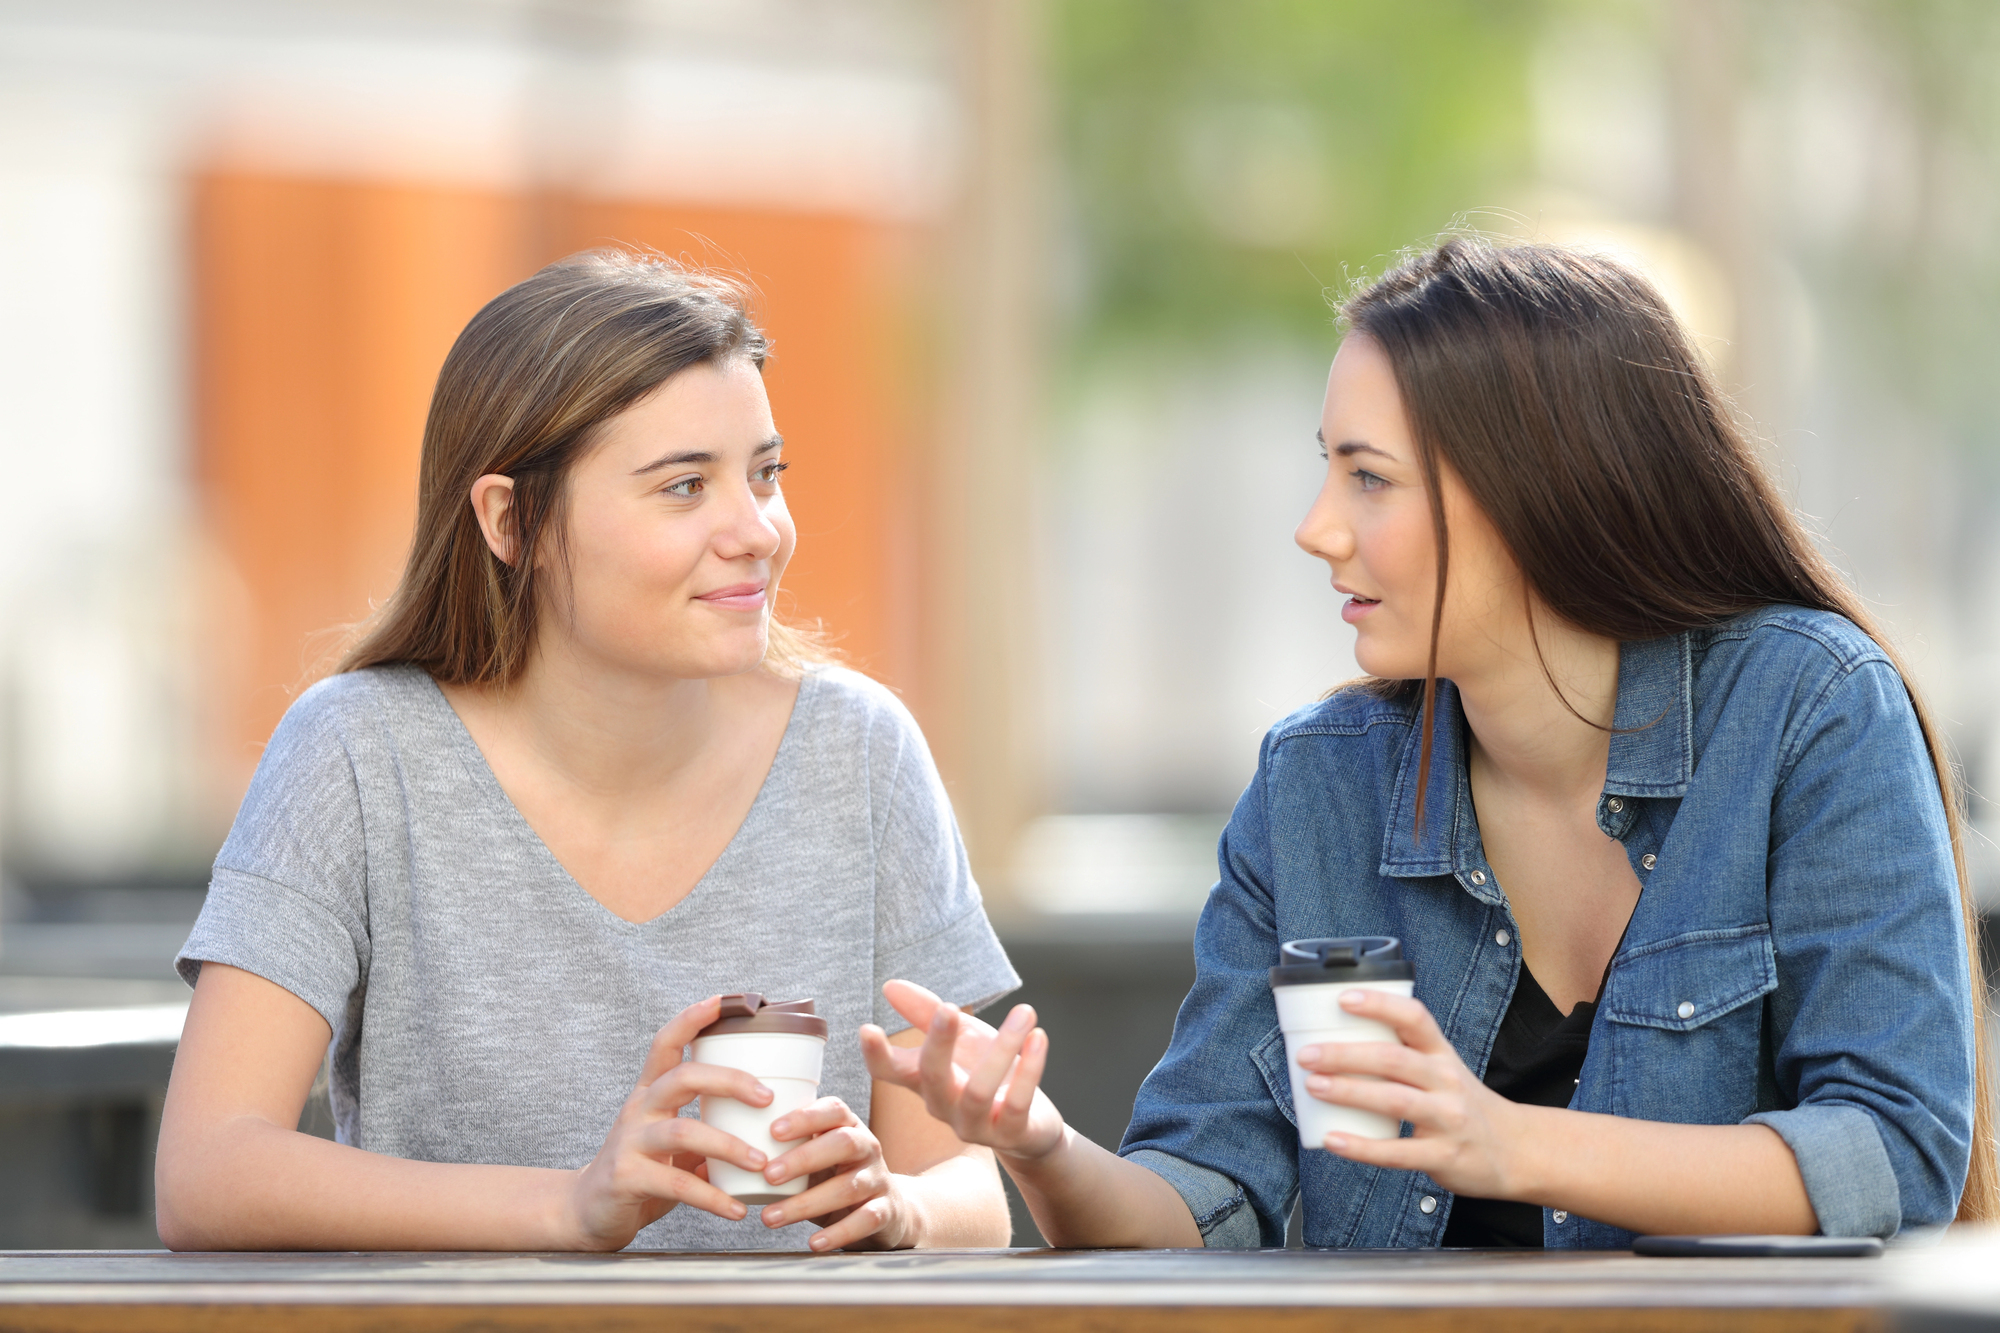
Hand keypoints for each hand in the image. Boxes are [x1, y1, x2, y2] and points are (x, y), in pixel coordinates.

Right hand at [562, 995, 773, 1249]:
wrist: (588, 1212)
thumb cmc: (643, 1168)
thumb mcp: (674, 1139)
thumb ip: (709, 1123)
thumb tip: (771, 1116)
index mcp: (651, 1092)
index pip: (667, 1042)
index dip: (693, 1018)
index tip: (726, 1000)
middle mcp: (639, 1109)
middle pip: (682, 1077)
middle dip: (729, 1081)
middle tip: (767, 1097)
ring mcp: (630, 1143)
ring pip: (681, 1131)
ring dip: (727, 1146)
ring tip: (760, 1162)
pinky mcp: (627, 1179)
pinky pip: (676, 1184)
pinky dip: (711, 1197)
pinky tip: (736, 1209)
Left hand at [756, 1097, 910, 1249]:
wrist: (888, 1209)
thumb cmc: (835, 1177)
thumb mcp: (814, 1159)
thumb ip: (778, 1155)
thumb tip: (711, 1163)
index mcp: (849, 1126)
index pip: (833, 1110)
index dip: (805, 1117)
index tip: (772, 1130)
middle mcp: (868, 1147)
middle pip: (843, 1143)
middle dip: (804, 1158)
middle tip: (768, 1175)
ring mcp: (878, 1178)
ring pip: (848, 1187)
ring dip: (806, 1203)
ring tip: (770, 1218)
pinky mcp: (886, 1210)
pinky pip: (865, 1220)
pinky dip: (839, 1232)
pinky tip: (813, 1243)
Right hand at [860, 979, 1064, 1163]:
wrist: (1032, 1125)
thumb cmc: (989, 1073)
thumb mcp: (963, 1037)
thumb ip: (928, 1014)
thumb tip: (889, 986)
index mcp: (926, 1081)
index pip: (889, 1072)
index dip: (875, 1055)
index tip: (867, 1028)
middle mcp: (944, 1106)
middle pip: (931, 1078)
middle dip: (938, 1043)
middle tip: (948, 1007)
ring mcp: (975, 1125)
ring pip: (978, 1091)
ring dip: (1003, 1046)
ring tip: (1025, 1011)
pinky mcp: (1010, 1134)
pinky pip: (1017, 1104)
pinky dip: (1030, 1069)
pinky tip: (1038, 1038)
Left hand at [1294, 987, 1526, 1198]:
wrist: (1516, 1151)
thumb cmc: (1464, 1105)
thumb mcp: (1444, 1070)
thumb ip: (1403, 1055)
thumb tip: (1336, 1042)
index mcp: (1442, 1054)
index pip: (1414, 1018)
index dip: (1380, 1005)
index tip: (1343, 998)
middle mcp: (1447, 1082)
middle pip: (1393, 1058)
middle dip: (1345, 1054)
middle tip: (1307, 1054)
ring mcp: (1447, 1119)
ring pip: (1394, 1100)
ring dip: (1349, 1091)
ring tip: (1313, 1086)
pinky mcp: (1444, 1156)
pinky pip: (1397, 1151)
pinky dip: (1362, 1147)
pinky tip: (1332, 1140)